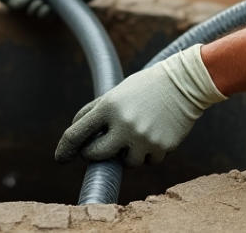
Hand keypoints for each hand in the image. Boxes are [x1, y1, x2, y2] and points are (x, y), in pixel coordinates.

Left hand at [55, 44, 226, 166]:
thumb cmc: (145, 87)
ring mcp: (144, 138)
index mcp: (108, 107)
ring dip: (128, 153)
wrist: (185, 83)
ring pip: (126, 162)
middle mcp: (124, 124)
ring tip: (138, 135)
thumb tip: (75, 136)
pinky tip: (156, 135)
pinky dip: (149, 153)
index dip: (64, 149)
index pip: (76, 134)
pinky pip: (149, 161)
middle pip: (96, 155)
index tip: (60, 158)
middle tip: (99, 149)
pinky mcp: (162, 146)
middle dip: (94, 154)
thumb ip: (95, 112)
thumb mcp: (116, 93)